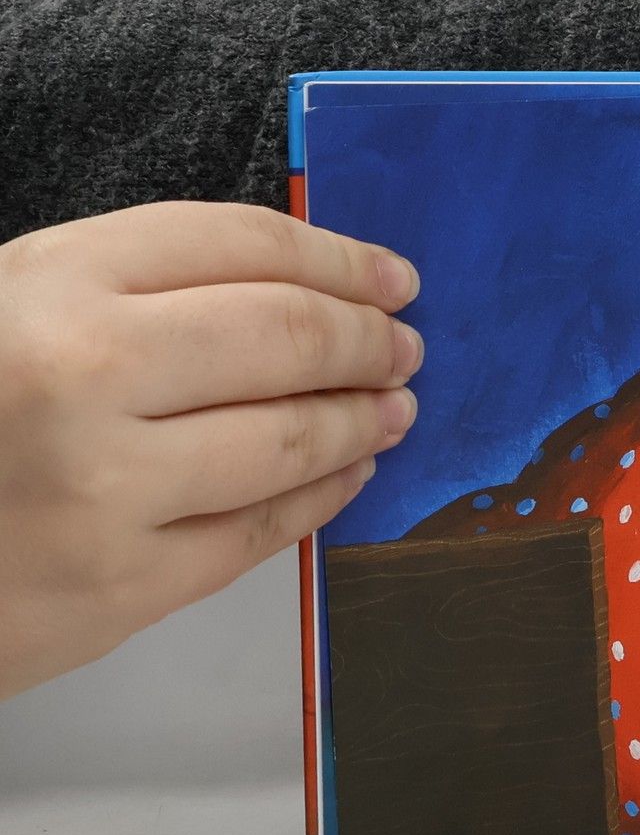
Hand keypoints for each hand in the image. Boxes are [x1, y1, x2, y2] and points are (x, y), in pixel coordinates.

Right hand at [0, 203, 421, 699]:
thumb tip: (304, 284)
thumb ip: (134, 285)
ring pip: (290, 438)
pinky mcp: (120, 588)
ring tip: (394, 407)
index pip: (245, 245)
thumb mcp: (11, 306)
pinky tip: (347, 473)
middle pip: (287, 335)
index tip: (391, 277)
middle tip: (404, 345)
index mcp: (51, 282)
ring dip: (362, 419)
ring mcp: (105, 488)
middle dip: (366, 339)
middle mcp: (82, 374)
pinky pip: (260, 532)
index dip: (339, 258)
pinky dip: (323, 496)